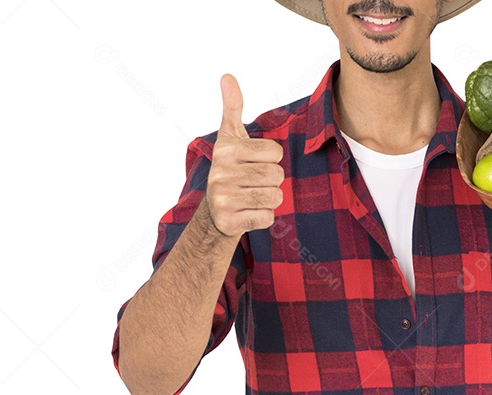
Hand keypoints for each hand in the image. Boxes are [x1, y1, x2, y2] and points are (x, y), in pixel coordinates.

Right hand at [203, 74, 285, 236]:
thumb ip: (232, 107)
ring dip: (269, 199)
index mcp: (226, 150)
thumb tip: (227, 76)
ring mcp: (223, 198)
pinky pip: (268, 218)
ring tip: (251, 196)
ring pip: (275, 196)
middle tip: (253, 182)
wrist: (214, 210)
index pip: (275, 153)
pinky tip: (248, 212)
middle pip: (277, 175)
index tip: (253, 162)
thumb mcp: (230, 136)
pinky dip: (263, 217)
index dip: (271, 159)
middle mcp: (221, 173)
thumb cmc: (231, 167)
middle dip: (272, 180)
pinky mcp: (229, 221)